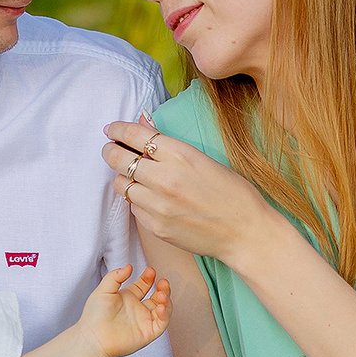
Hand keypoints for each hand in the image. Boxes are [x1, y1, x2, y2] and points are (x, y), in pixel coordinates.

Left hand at [78, 264, 170, 356]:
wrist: (93, 337)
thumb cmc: (94, 316)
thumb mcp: (103, 290)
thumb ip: (116, 276)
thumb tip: (129, 266)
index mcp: (128, 298)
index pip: (144, 285)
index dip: (149, 278)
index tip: (151, 271)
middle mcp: (137, 309)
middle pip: (157, 296)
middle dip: (162, 288)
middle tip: (162, 281)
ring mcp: (144, 321)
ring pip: (163, 308)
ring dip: (166, 300)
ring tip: (162, 293)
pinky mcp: (148, 333)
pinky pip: (161, 323)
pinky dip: (165, 315)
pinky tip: (161, 307)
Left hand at [102, 118, 276, 263]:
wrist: (245, 232)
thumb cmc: (232, 193)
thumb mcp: (204, 159)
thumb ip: (169, 144)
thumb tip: (143, 124)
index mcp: (180, 155)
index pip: (135, 135)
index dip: (119, 130)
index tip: (112, 129)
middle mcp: (164, 178)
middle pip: (118, 158)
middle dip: (111, 150)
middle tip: (111, 149)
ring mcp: (157, 205)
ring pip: (122, 185)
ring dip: (124, 178)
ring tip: (135, 177)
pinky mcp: (155, 226)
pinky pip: (133, 208)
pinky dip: (137, 200)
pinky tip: (151, 199)